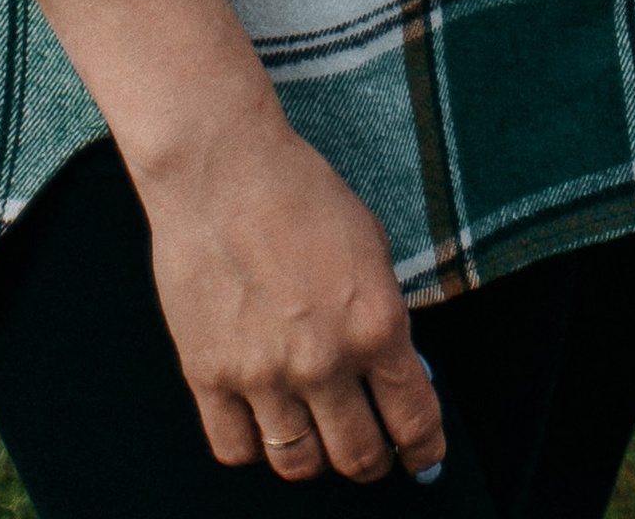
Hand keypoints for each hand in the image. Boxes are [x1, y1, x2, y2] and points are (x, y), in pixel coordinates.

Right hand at [139, 105, 441, 487]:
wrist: (222, 170)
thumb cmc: (301, 194)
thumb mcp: (372, 247)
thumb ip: (384, 315)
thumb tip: (393, 369)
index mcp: (376, 325)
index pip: (414, 420)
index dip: (425, 450)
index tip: (425, 459)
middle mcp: (323, 362)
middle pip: (357, 457)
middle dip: (373, 462)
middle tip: (372, 451)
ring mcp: (263, 375)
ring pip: (298, 465)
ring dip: (316, 459)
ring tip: (317, 437)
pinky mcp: (209, 376)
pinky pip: (237, 449)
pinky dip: (255, 447)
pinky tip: (264, 422)